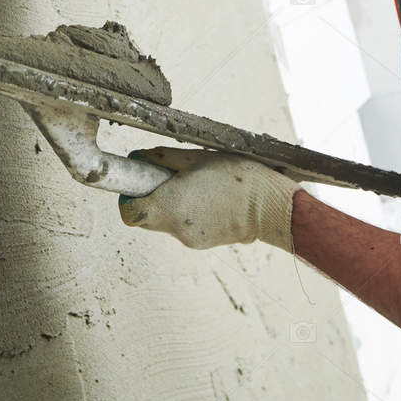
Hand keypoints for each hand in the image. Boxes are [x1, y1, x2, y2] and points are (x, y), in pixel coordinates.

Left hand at [118, 148, 300, 251]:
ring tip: (199, 186)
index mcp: (170, 206)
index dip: (128, 197)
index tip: (139, 182)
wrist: (272, 207)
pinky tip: (210, 199)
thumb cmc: (237, 178)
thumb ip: (162, 158)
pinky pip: (186, 227)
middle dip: (152, 198)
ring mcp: (190, 240)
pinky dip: (190, 213)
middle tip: (170, 178)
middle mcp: (176, 229)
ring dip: (173, 204)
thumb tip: (139, 157)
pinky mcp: (204, 244)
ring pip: (167, 221)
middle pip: (146, 218)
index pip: (128, 213)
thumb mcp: (196, 158)